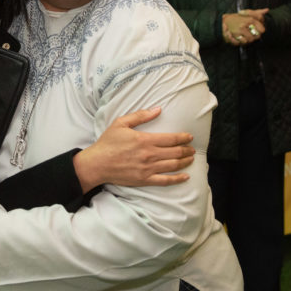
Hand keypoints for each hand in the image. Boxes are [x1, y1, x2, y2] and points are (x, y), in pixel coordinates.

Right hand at [73, 107, 194, 191]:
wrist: (97, 164)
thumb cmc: (108, 142)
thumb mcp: (121, 123)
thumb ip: (140, 116)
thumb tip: (158, 109)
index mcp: (145, 140)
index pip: (171, 139)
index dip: (183, 138)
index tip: (189, 137)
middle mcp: (149, 155)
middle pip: (175, 152)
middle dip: (187, 150)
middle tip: (192, 148)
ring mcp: (148, 169)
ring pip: (173, 165)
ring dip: (185, 162)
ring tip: (191, 159)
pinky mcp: (144, 180)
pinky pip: (165, 181)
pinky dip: (178, 179)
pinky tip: (186, 176)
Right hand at [221, 8, 268, 44]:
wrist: (224, 21)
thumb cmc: (238, 17)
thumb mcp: (248, 13)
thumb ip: (258, 13)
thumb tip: (267, 10)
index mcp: (250, 19)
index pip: (262, 29)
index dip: (260, 31)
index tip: (257, 30)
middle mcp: (245, 24)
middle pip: (257, 36)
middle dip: (255, 36)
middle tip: (251, 34)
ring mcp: (239, 30)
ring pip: (250, 40)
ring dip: (248, 40)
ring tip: (245, 36)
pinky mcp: (234, 35)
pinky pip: (242, 43)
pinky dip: (242, 42)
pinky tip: (240, 38)